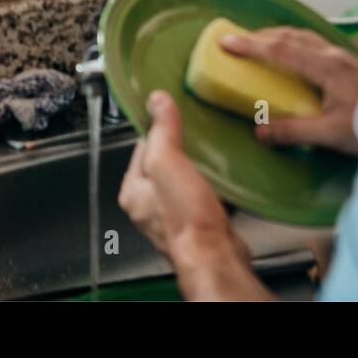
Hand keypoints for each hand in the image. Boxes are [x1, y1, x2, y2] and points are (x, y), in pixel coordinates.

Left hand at [119, 91, 269, 299]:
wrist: (215, 257)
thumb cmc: (187, 219)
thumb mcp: (168, 163)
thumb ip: (162, 131)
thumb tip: (157, 101)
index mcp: (133, 191)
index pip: (142, 146)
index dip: (160, 129)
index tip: (175, 115)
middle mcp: (149, 206)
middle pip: (164, 164)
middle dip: (182, 149)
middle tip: (198, 135)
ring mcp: (173, 216)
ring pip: (184, 180)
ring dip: (199, 168)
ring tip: (212, 155)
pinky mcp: (198, 224)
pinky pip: (202, 197)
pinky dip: (212, 186)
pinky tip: (224, 180)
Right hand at [221, 27, 357, 155]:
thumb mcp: (329, 134)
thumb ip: (292, 131)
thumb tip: (259, 130)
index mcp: (326, 67)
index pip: (281, 50)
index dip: (251, 45)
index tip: (227, 43)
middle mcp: (335, 55)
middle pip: (291, 37)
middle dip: (260, 36)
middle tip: (236, 41)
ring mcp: (344, 57)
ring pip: (304, 37)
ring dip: (277, 37)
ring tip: (258, 44)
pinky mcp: (350, 64)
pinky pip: (314, 43)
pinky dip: (293, 43)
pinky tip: (293, 55)